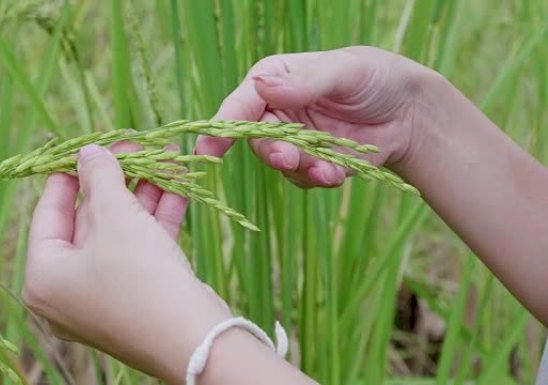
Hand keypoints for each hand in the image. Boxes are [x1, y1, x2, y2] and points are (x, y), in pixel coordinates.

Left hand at [23, 144, 230, 382]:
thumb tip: (89, 151)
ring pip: (121, 233)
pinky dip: (157, 219)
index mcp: (44, 276)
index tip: (87, 145)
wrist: (194, 340)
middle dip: (118, 180)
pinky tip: (178, 186)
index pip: (48, 211)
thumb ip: (100, 177)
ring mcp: (105, 296)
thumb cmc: (139, 276)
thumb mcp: (116, 217)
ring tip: (165, 158)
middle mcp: (69, 290)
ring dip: (144, 194)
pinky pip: (141, 250)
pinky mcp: (139, 298)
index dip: (69, 172)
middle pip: (90, 220)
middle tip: (136, 147)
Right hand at [196, 46, 439, 187]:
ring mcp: (294, 141)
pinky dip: (319, 179)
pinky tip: (336, 174)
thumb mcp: (343, 72)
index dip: (221, 127)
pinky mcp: (313, 164)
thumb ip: (304, 82)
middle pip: (256, 139)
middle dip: (271, 151)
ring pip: (279, 163)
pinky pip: (304, 179)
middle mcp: (277, 112)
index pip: (240, 104)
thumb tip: (260, 85)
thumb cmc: (375, 77)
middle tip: (287, 158)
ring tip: (324, 170)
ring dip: (299, 169)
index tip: (207, 151)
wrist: (410, 112)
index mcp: (274, 80)